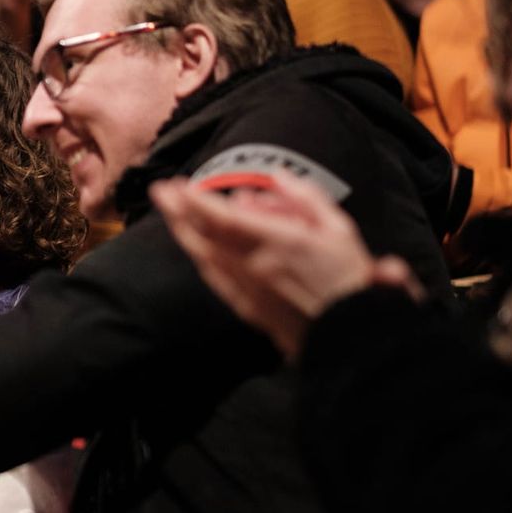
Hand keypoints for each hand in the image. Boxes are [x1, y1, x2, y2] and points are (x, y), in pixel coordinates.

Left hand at [148, 174, 392, 358]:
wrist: (352, 335)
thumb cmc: (350, 279)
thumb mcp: (339, 228)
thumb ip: (304, 197)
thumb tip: (276, 177)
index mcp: (278, 243)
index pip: (224, 219)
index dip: (196, 202)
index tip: (178, 186)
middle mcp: (255, 266)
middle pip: (204, 236)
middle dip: (178, 211)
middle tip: (160, 191)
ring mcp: (247, 289)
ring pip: (204, 257)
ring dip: (184, 232)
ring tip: (172, 214)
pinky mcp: (247, 308)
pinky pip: (216, 279)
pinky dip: (201, 258)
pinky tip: (195, 248)